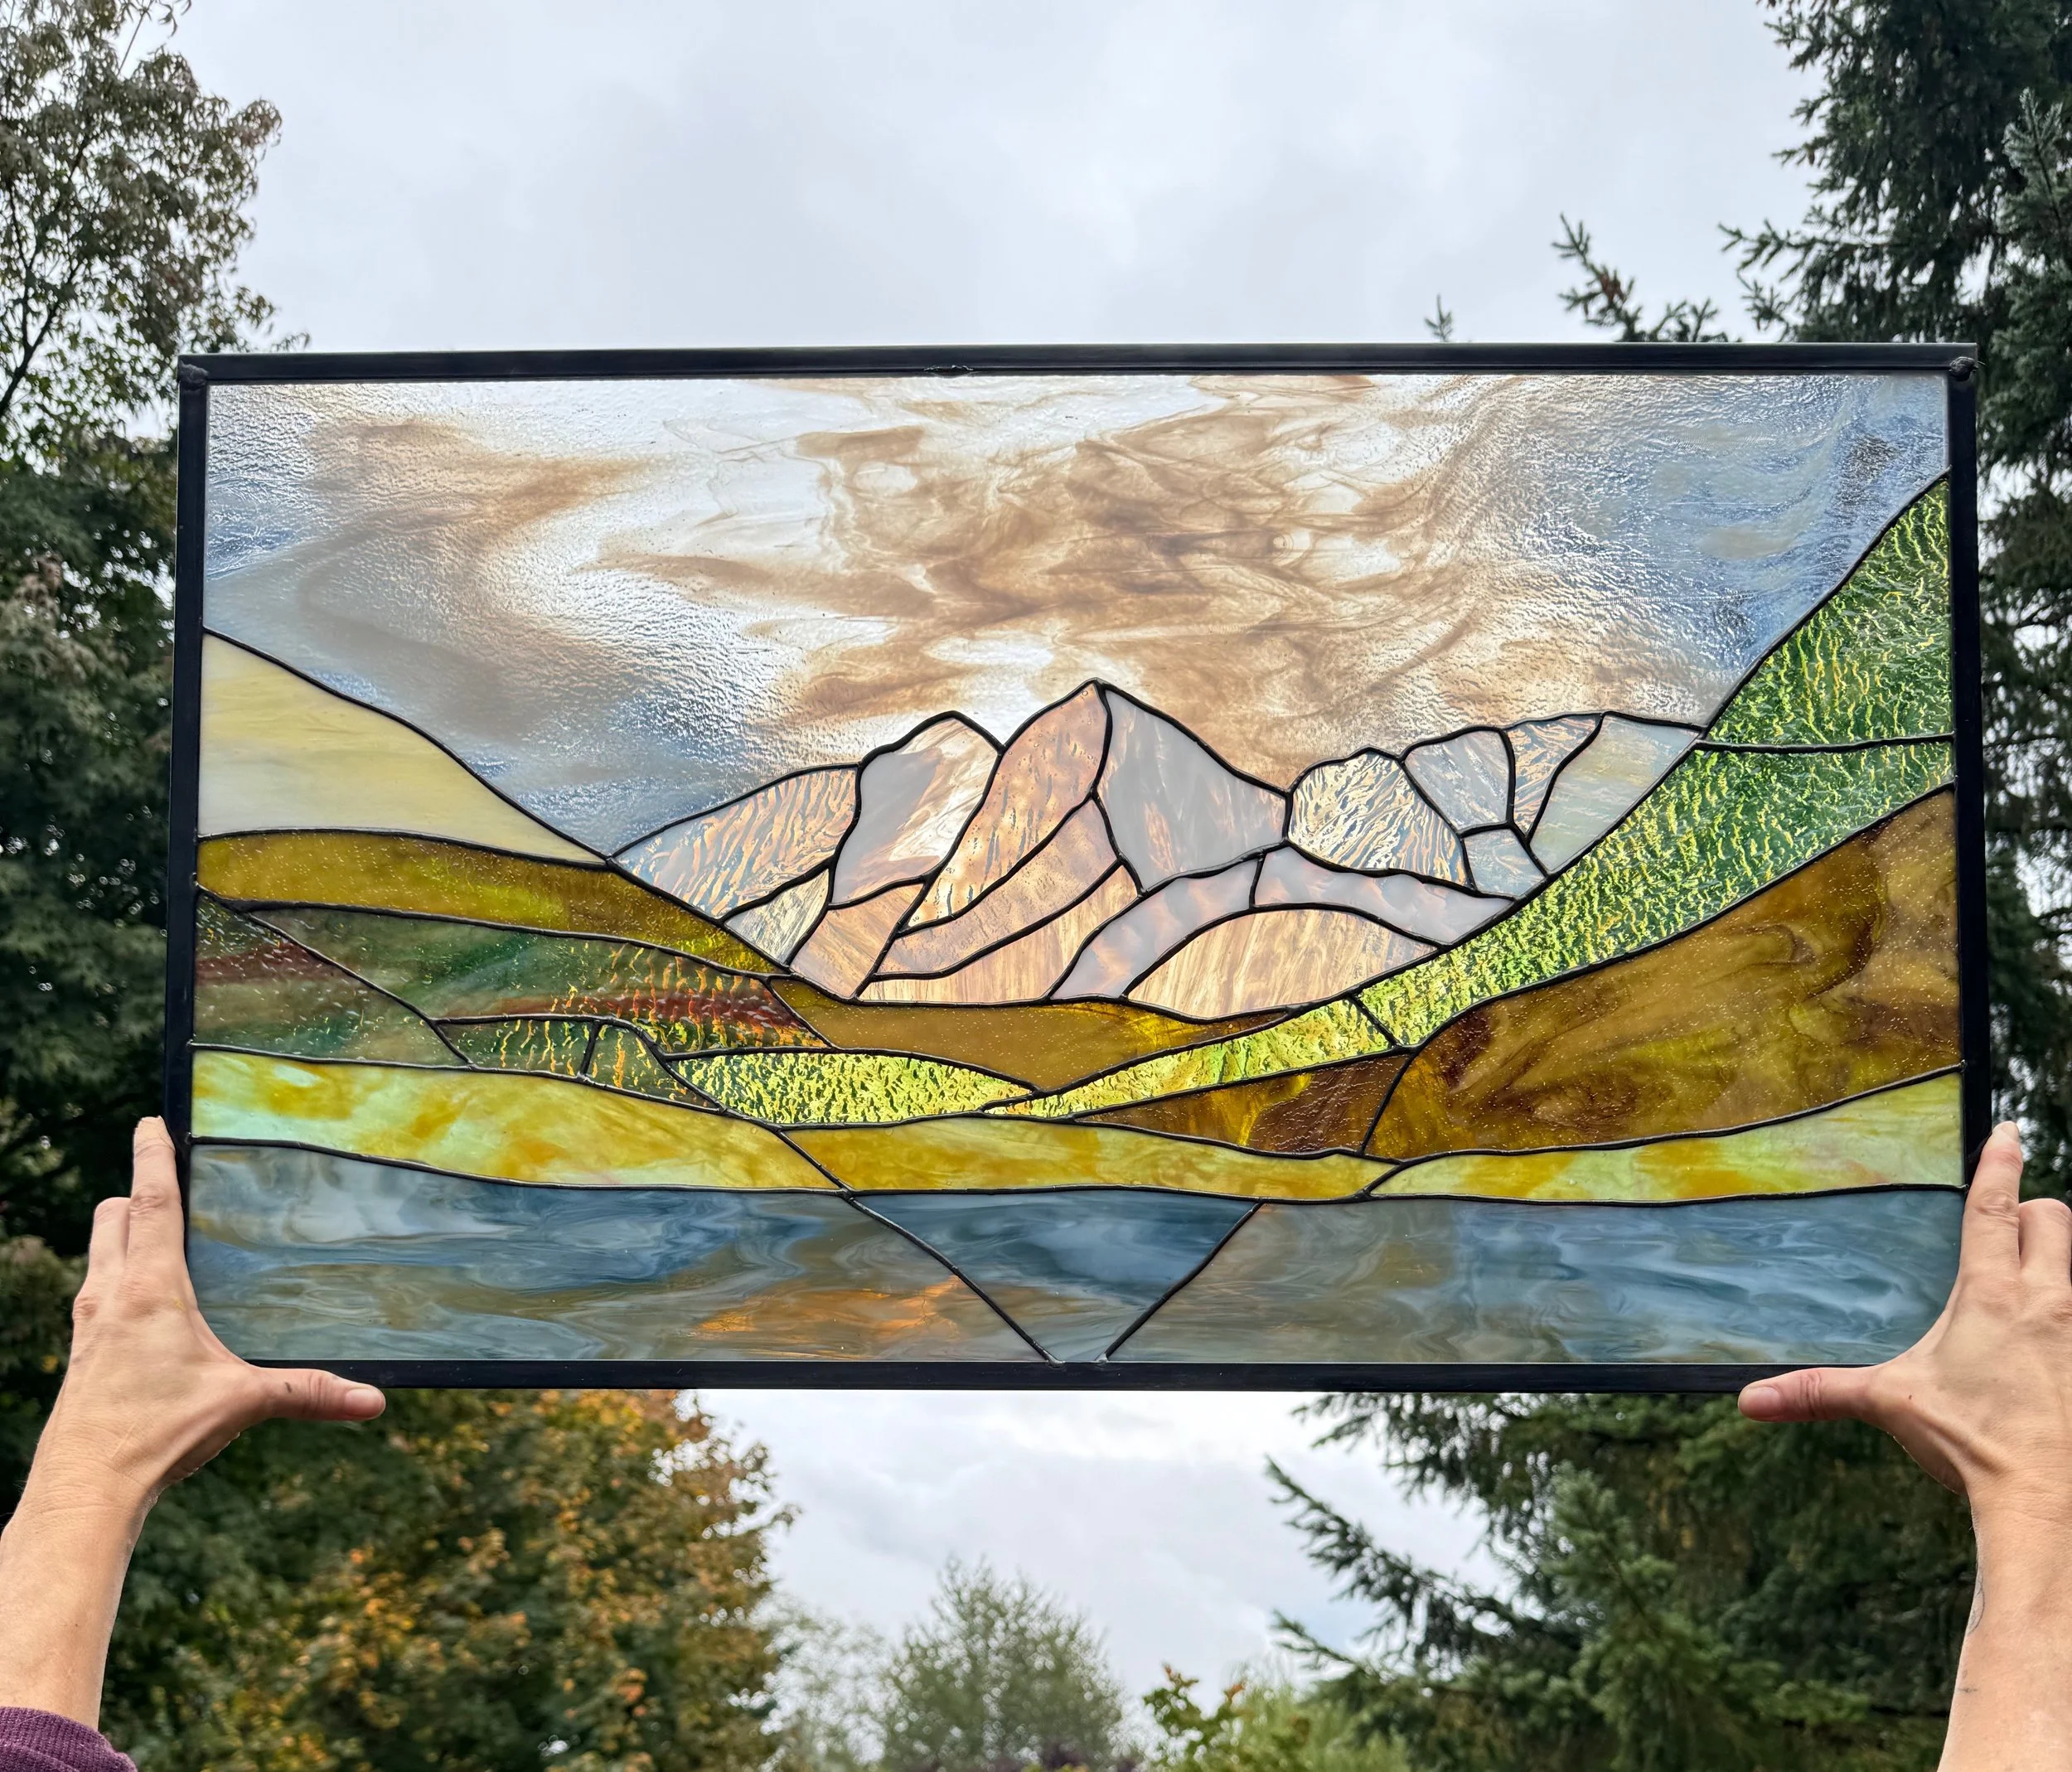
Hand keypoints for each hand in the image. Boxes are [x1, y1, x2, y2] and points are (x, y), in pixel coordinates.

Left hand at [37, 1116, 384, 1521]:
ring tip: (157, 1240)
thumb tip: (372, 1399)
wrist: (82, 1488)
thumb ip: (306, 1393)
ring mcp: (87, 1325)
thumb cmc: (153, 1434)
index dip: (152, 1157)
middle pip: (112, 1217)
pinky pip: (93, 1294)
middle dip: (134, 1193)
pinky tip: (142, 1310)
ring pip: (96, 1253)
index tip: (151, 1122)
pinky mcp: (80, 1354)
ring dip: (120, 1236)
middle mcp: (110, 1295)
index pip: (151, 1203)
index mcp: (149, 1290)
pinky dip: (112, 1280)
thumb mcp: (239, 1404)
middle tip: (166, 1183)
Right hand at [1739, 1121, 2071, 1769]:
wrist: (2047, 1499)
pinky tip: (2051, 1341)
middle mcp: (2048, 1300)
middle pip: (2054, 1219)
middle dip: (2036, 1214)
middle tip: (2013, 1227)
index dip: (2000, 1162)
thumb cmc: (1973, 1443)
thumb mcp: (1892, 1405)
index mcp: (1992, 1294)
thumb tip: (1750, 1401)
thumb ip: (1822, 1392)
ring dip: (2057, 1262)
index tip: (2008, 1129)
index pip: (1996, 1206)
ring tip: (2031, 1284)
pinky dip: (2067, 1312)